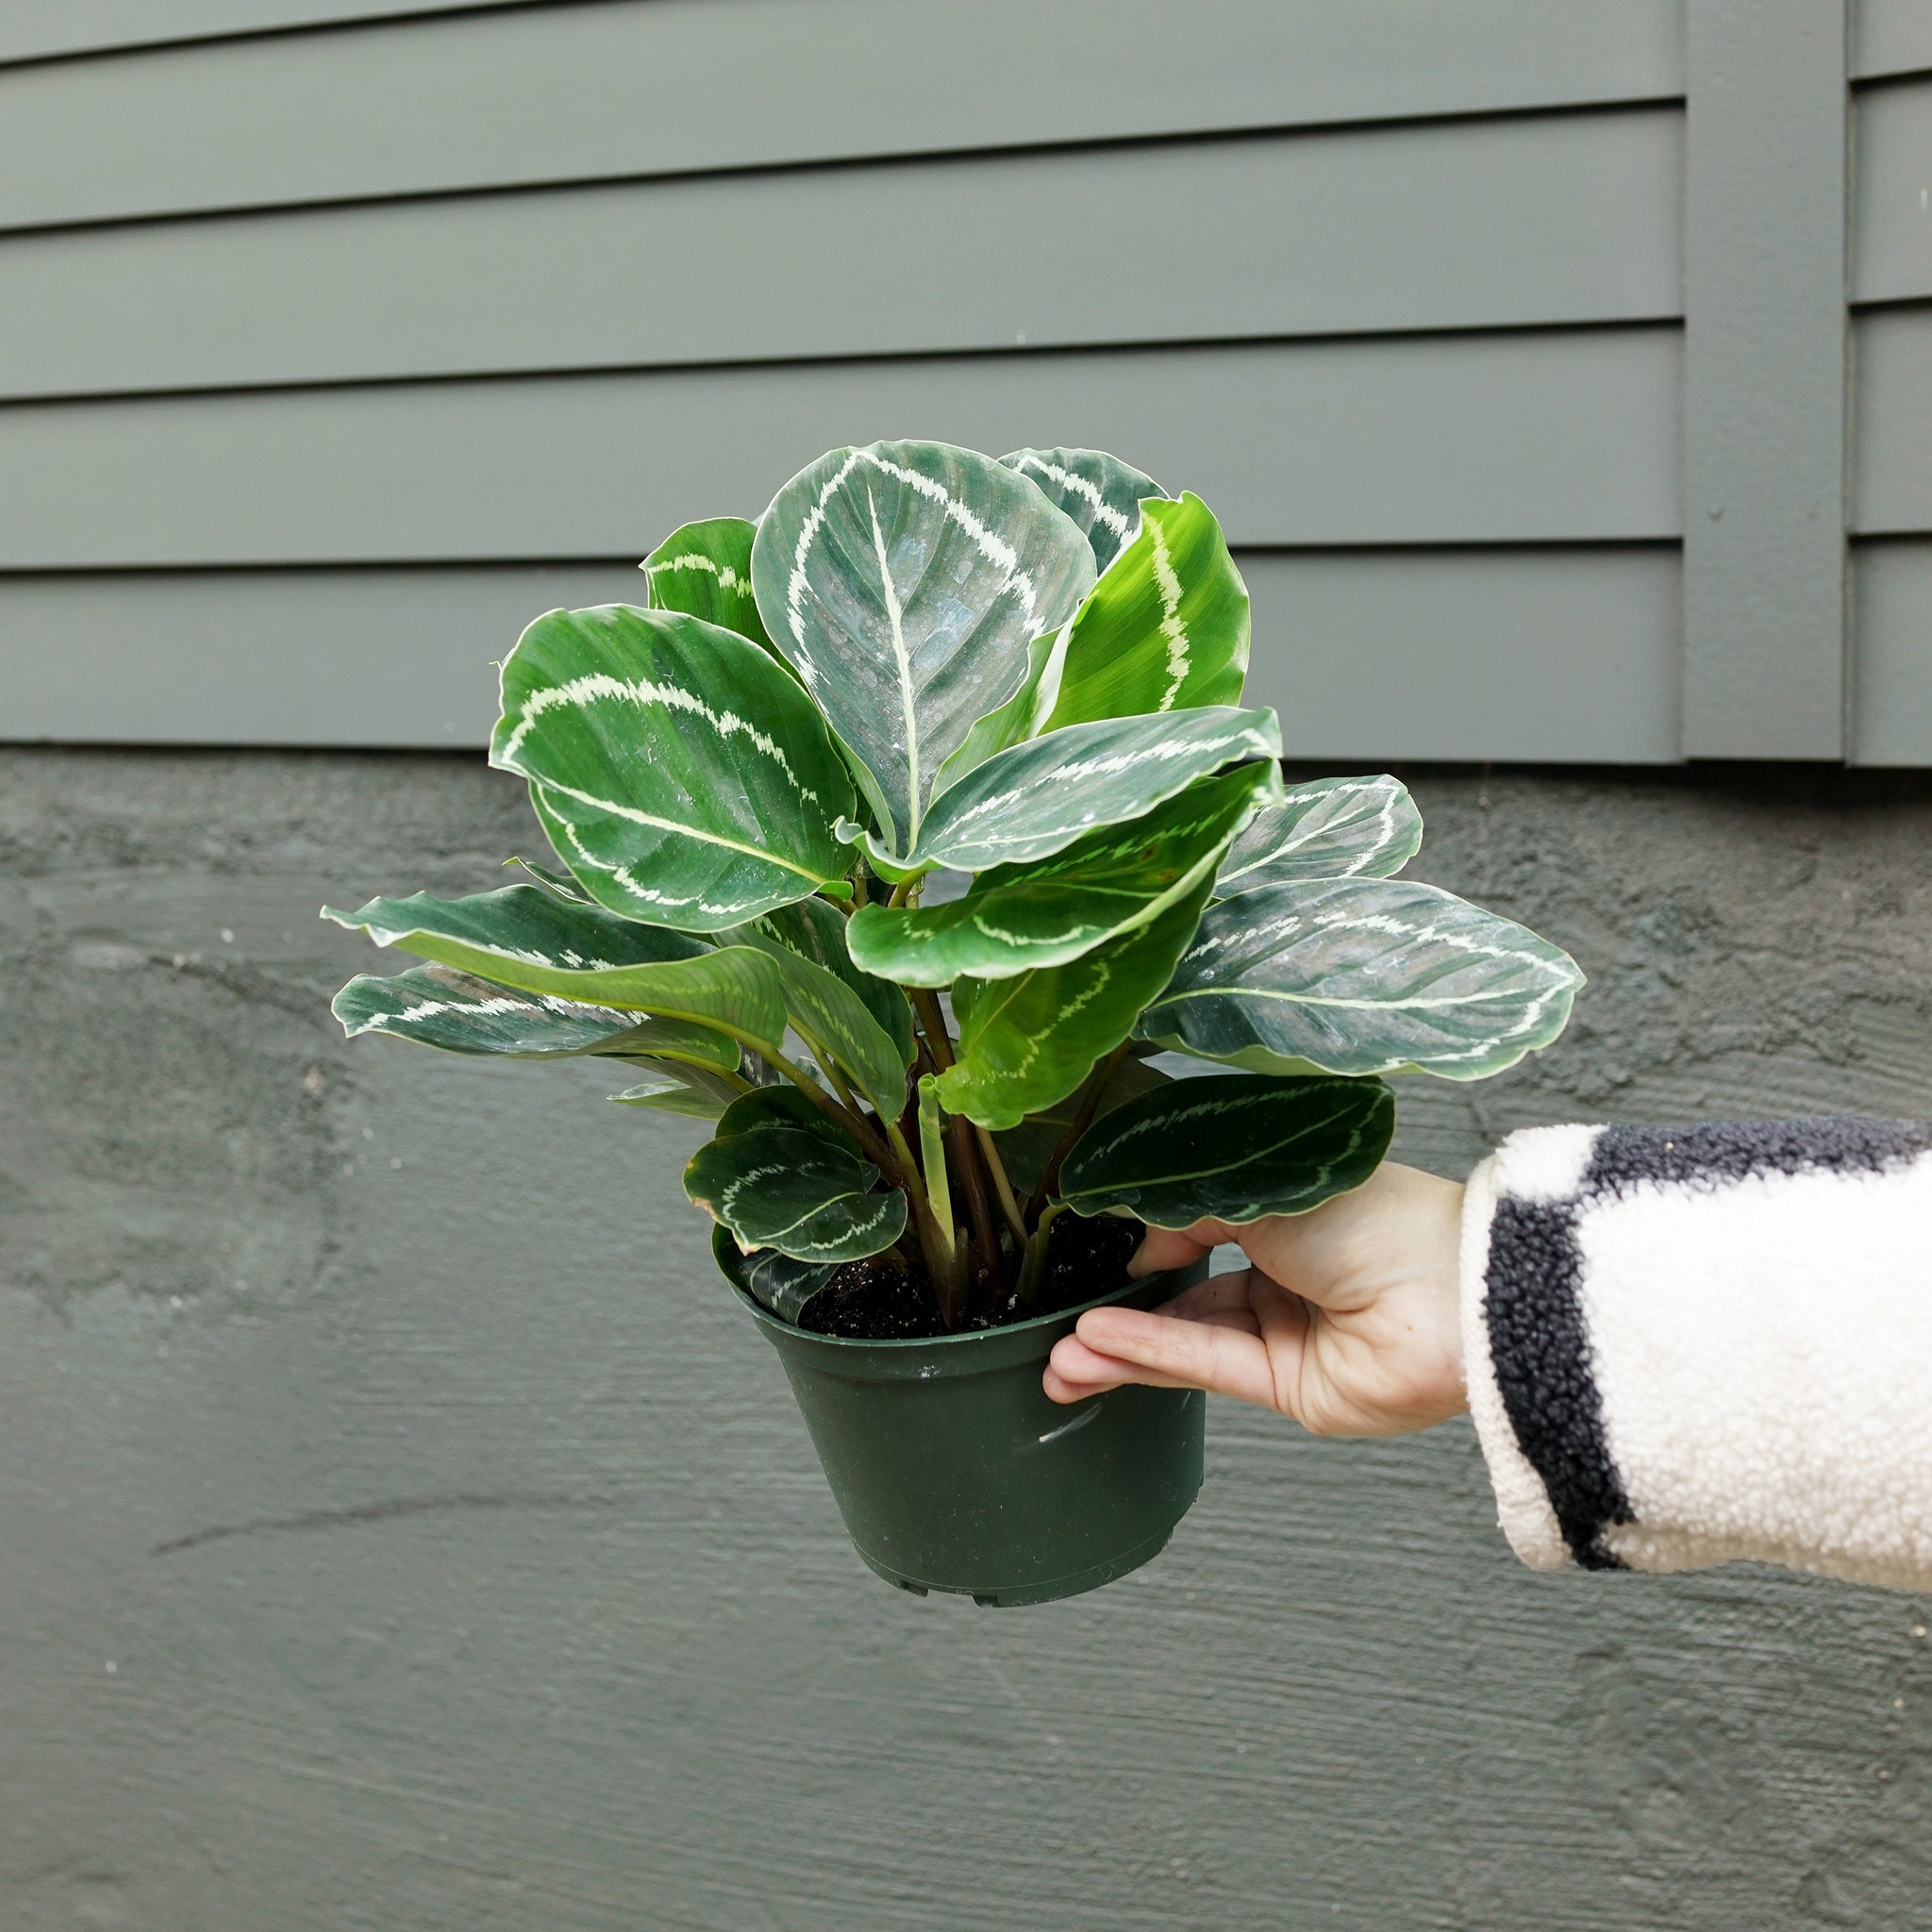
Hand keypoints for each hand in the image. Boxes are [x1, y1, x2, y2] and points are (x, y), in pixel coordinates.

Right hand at [1042, 1163, 1466, 1436]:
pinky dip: (1151, 1357)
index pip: (1199, 1233)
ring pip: (1187, 1340)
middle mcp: (1287, 1277)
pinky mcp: (1291, 1388)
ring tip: (1060, 1356)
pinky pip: (1208, 1367)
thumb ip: (1190, 1214)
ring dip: (1121, 1347)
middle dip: (1118, 1313)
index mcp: (1291, 1216)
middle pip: (1184, 1298)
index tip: (1092, 1251)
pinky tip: (1100, 1349)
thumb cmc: (1377, 1216)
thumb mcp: (1261, 1188)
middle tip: (1057, 1323)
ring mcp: (1288, 1335)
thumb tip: (1142, 1248)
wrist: (1448, 1289)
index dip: (1145, 1246)